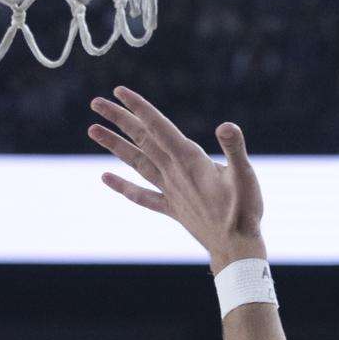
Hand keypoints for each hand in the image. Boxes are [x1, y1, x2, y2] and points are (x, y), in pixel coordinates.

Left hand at [88, 86, 263, 272]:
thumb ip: (235, 149)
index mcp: (190, 160)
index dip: (140, 108)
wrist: (236, 248)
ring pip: (137, 162)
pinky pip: (142, 196)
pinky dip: (123, 186)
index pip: (159, 127)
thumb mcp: (246, 176)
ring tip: (92, 130)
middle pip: (142, 140)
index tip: (119, 91)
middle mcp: (174, 173)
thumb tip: (227, 126)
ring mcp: (170, 191)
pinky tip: (105, 178)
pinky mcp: (172, 209)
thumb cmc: (245, 211)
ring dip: (114, 145)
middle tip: (96, 102)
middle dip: (120, 119)